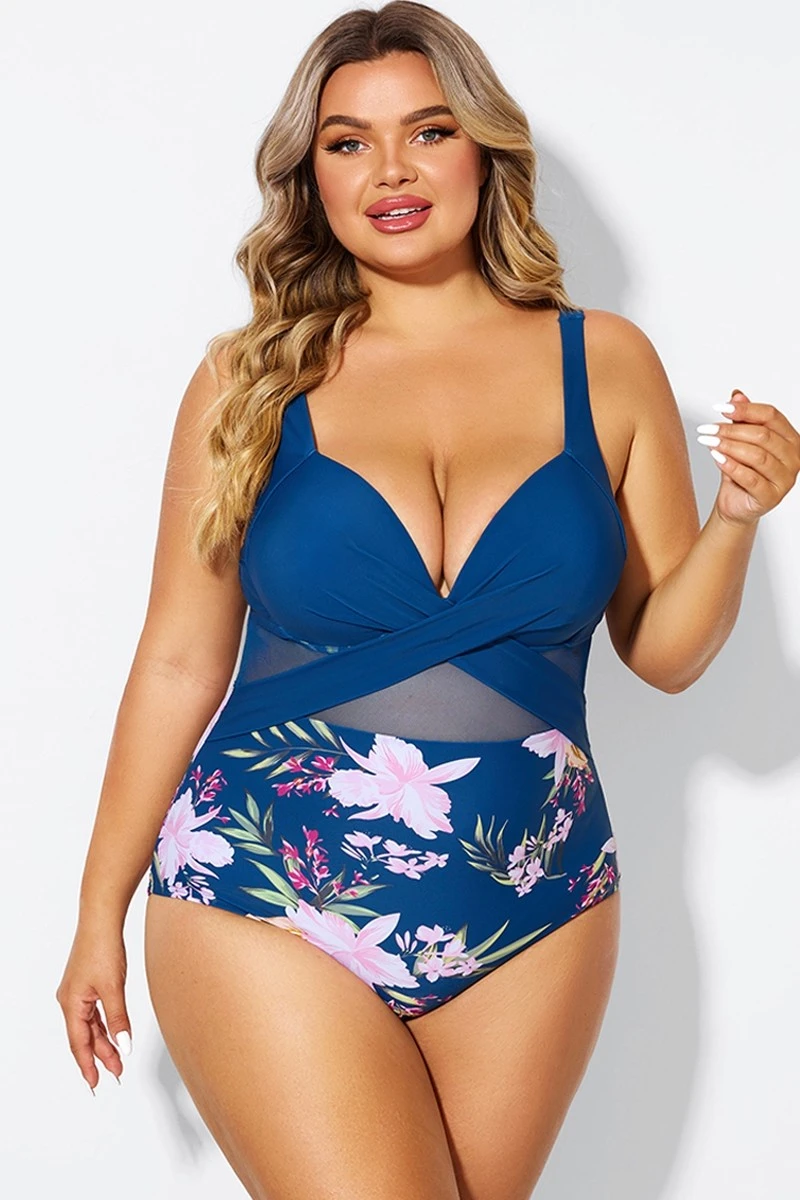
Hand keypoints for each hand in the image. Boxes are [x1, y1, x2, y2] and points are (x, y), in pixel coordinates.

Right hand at [55, 923, 132, 1092]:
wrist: (101, 920)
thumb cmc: (102, 948)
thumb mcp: (113, 988)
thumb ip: (118, 1019)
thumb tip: (123, 1046)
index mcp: (71, 1004)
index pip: (79, 1043)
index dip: (87, 1065)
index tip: (95, 1083)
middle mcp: (70, 1000)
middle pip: (85, 1036)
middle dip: (100, 1056)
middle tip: (116, 1073)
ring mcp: (78, 992)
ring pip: (90, 1025)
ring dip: (103, 1041)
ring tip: (117, 1058)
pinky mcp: (87, 983)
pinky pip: (93, 1013)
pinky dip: (103, 1025)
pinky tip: (113, 1033)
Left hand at [697, 391, 799, 526]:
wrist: (735, 503)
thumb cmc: (741, 471)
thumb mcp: (740, 441)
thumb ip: (742, 419)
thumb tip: (737, 395)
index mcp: (790, 439)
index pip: (771, 416)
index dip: (745, 410)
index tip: (720, 407)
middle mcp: (794, 458)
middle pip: (762, 435)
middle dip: (731, 430)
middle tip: (708, 428)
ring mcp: (785, 479)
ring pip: (757, 456)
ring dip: (729, 446)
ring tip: (709, 441)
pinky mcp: (771, 496)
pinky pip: (750, 478)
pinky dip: (731, 466)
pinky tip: (716, 457)